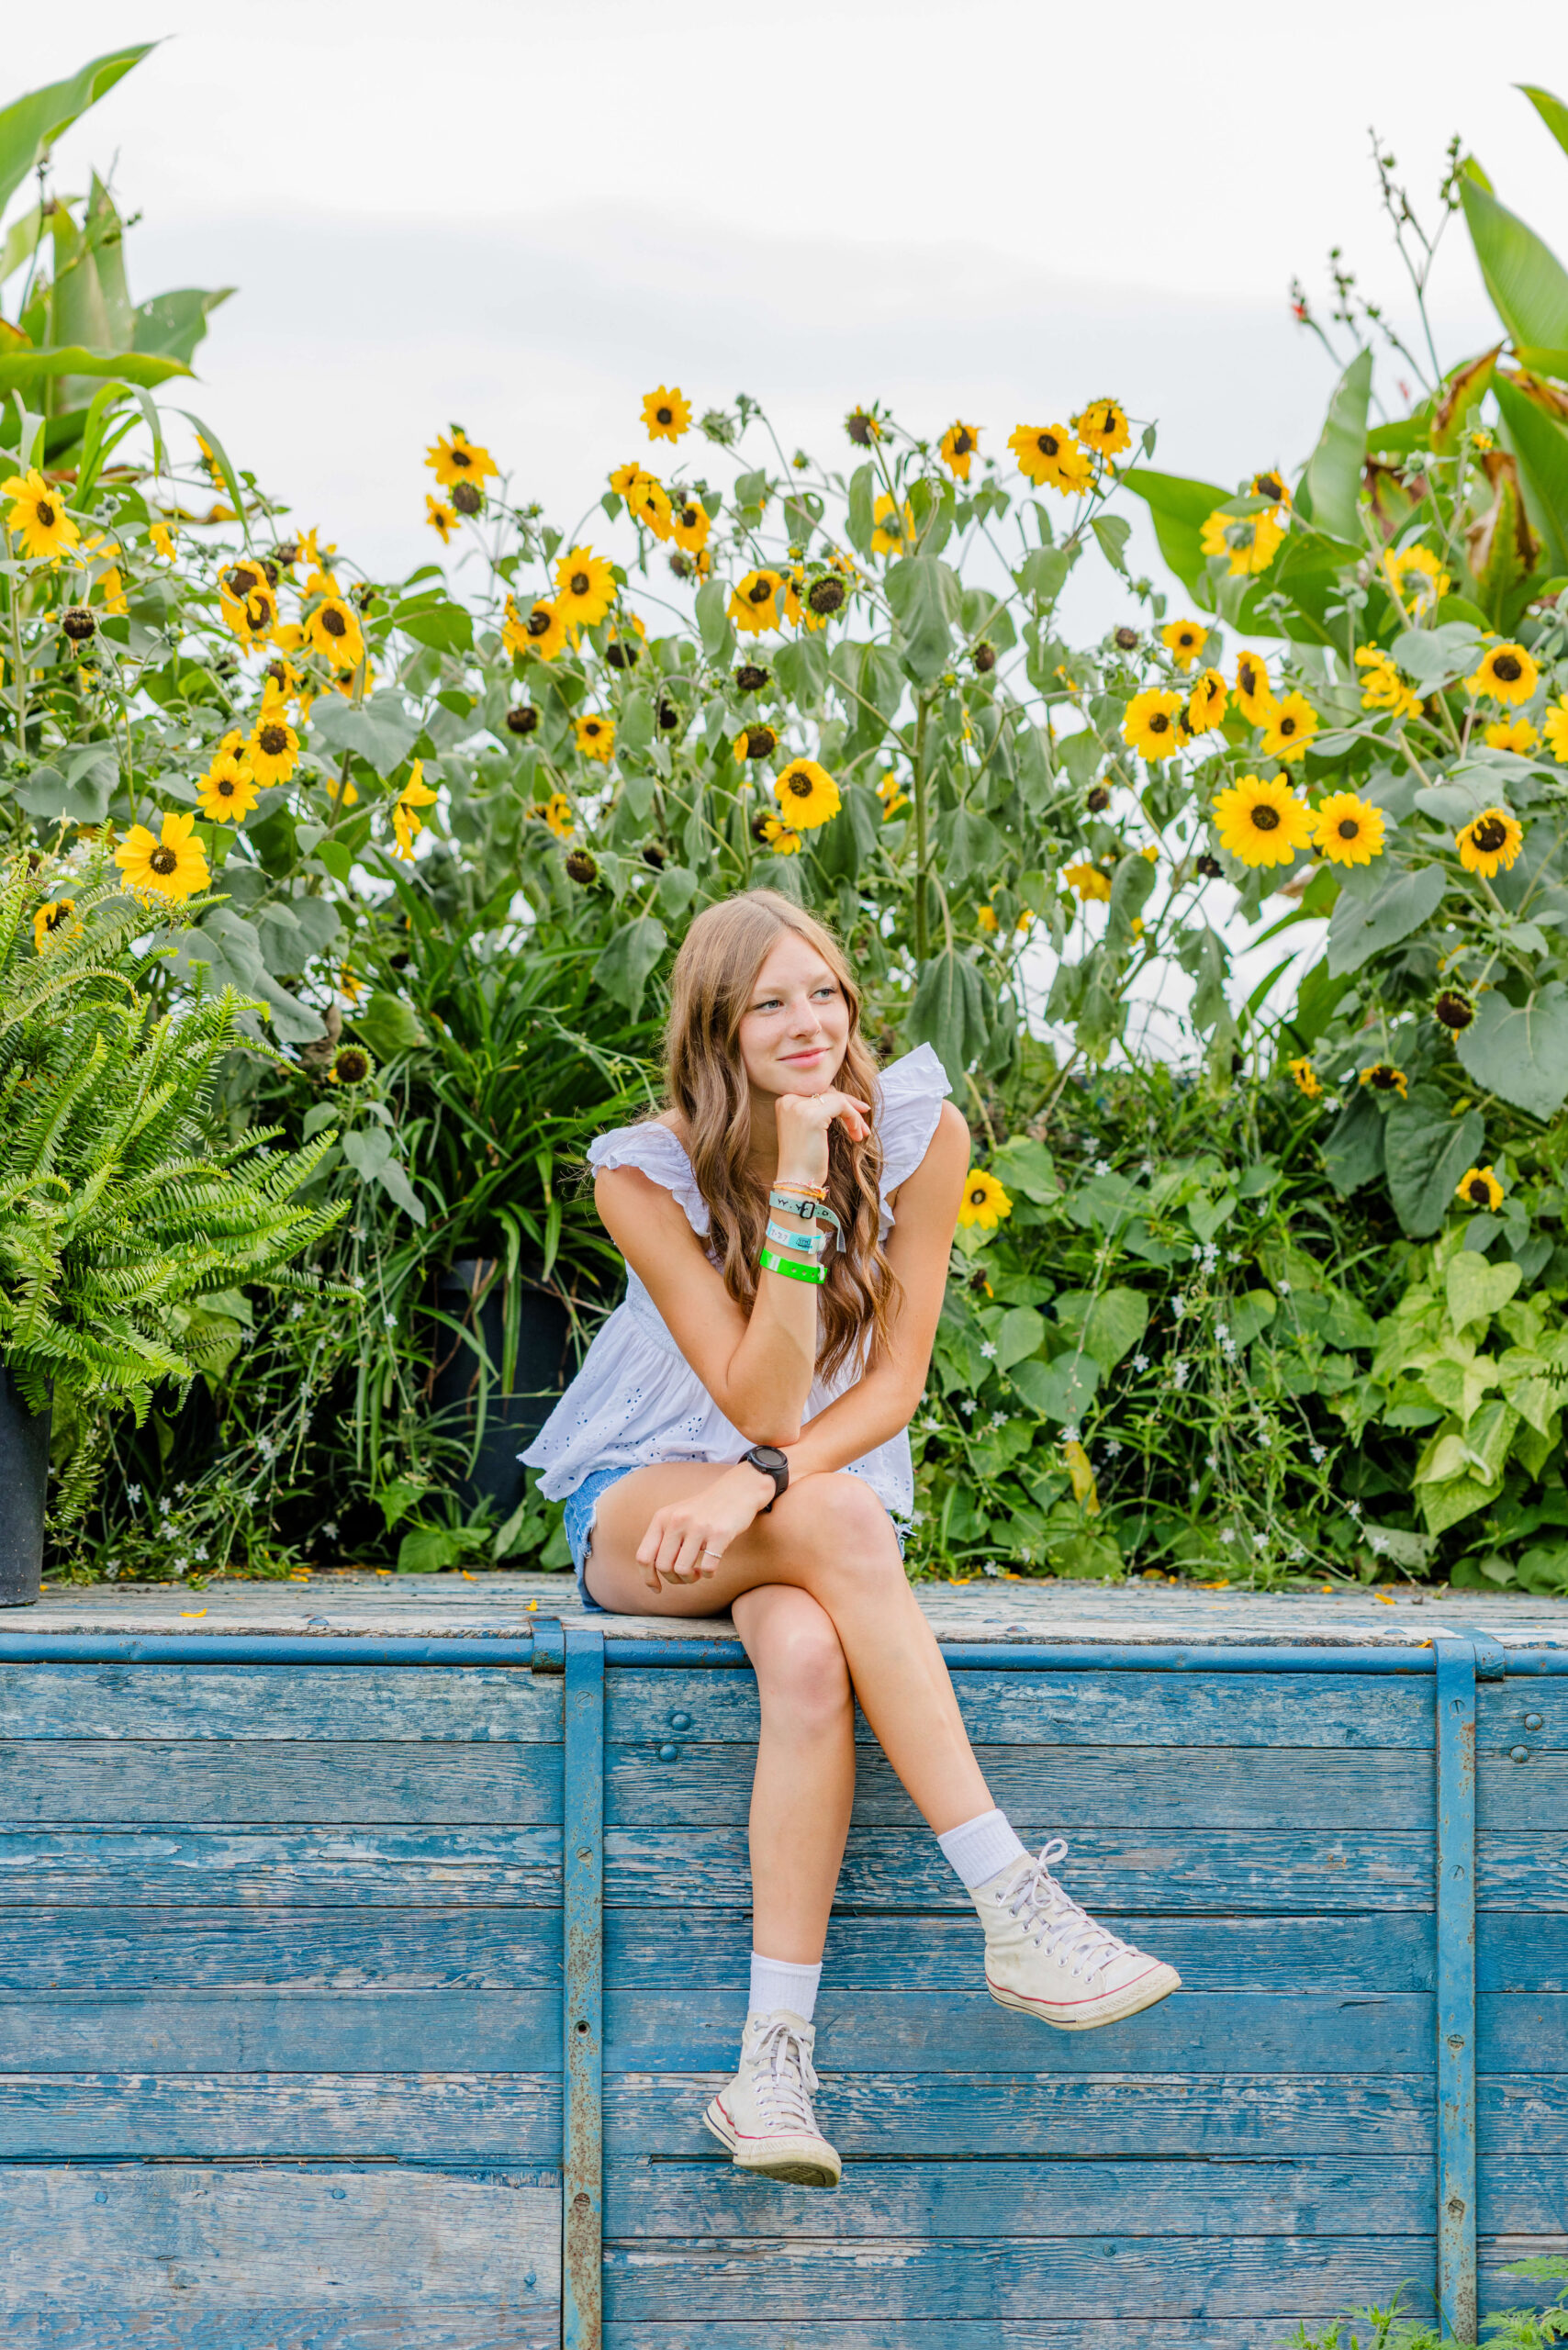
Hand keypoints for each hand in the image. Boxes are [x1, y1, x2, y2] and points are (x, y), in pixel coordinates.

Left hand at [634, 1463, 775, 1592]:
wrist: (737, 1490)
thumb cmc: (705, 1510)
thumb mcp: (677, 1517)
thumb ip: (663, 1540)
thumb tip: (651, 1576)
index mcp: (662, 1518)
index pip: (644, 1556)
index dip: (648, 1578)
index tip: (657, 1589)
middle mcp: (677, 1521)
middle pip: (663, 1567)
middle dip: (674, 1580)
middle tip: (687, 1576)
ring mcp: (698, 1527)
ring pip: (682, 1570)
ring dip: (691, 1579)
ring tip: (698, 1572)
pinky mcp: (719, 1534)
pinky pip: (707, 1568)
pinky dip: (708, 1574)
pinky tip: (711, 1567)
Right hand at [774, 1086, 871, 1189]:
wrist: (795, 1181)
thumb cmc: (804, 1160)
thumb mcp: (807, 1129)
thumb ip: (816, 1110)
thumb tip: (842, 1099)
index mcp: (785, 1102)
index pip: (818, 1092)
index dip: (840, 1101)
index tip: (857, 1114)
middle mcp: (789, 1100)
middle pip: (828, 1092)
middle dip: (850, 1106)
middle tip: (863, 1124)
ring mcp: (799, 1107)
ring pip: (837, 1098)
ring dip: (854, 1115)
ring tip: (861, 1132)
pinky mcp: (813, 1116)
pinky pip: (842, 1106)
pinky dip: (853, 1118)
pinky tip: (856, 1134)